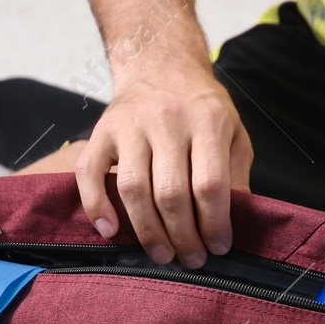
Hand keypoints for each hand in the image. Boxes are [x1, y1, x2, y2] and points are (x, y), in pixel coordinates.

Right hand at [75, 65, 253, 267]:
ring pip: (133, 189)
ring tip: (161, 255)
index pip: (209, 184)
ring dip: (147, 231)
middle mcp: (167, 120)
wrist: (161, 64)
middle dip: (182, 236)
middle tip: (191, 260)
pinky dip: (95, 206)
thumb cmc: (202, 108)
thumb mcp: (233, 133)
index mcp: (207, 120)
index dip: (214, 224)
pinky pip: (88, 173)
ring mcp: (130, 125)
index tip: (219, 248)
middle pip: (171, 193)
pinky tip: (108, 231)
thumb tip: (236, 223)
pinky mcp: (101, 131)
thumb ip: (236, 174)